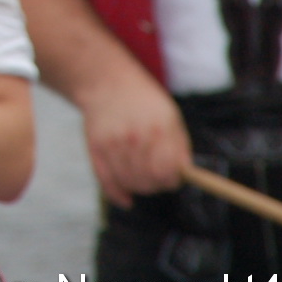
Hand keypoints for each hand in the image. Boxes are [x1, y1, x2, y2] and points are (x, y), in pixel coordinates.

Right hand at [76, 68, 190, 208]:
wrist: (107, 82)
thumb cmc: (146, 103)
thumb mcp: (170, 118)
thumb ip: (179, 148)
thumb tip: (185, 177)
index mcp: (158, 130)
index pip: (167, 173)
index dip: (171, 180)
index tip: (172, 176)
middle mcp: (134, 137)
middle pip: (147, 182)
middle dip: (155, 185)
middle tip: (155, 177)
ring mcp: (113, 143)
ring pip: (128, 184)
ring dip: (137, 187)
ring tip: (140, 175)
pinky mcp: (96, 147)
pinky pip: (107, 182)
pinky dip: (118, 195)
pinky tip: (127, 199)